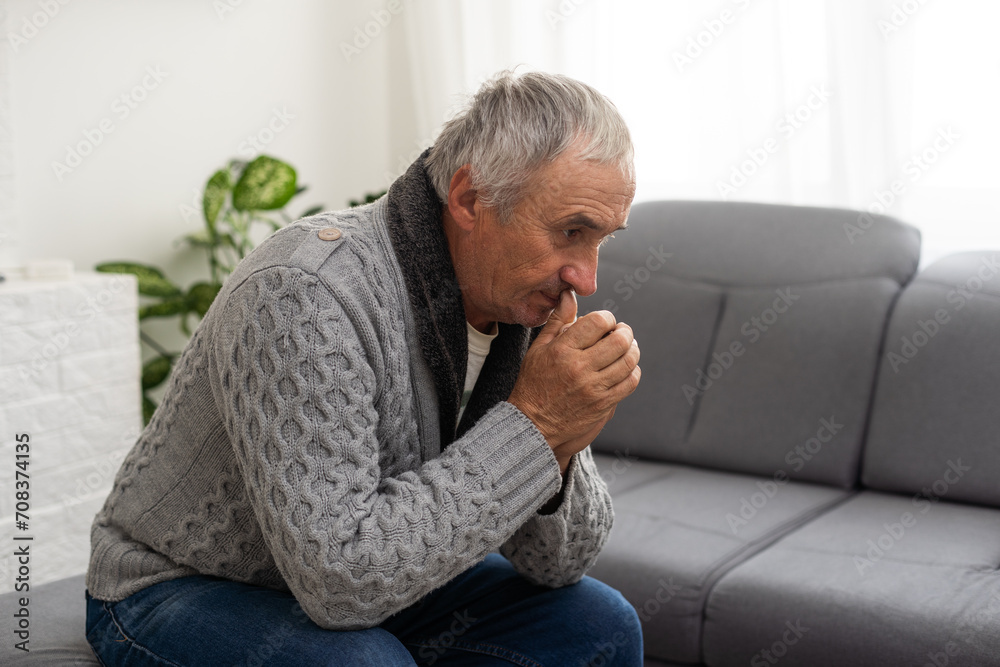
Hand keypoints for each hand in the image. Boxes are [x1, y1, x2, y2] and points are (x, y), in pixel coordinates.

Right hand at [508, 291, 640, 472]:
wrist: (533, 423)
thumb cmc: (534, 382)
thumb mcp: (539, 348)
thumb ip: (558, 320)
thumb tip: (570, 295)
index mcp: (563, 349)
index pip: (599, 322)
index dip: (608, 318)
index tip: (606, 322)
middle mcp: (579, 367)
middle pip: (619, 340)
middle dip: (625, 332)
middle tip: (622, 332)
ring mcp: (593, 387)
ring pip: (628, 361)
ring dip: (632, 350)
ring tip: (627, 348)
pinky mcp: (603, 404)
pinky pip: (630, 383)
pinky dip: (633, 372)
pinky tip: (625, 369)